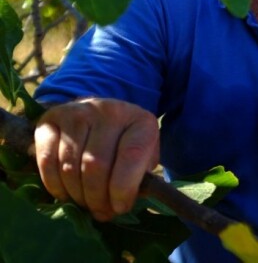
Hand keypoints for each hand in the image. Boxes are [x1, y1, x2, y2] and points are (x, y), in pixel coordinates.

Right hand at [33, 98, 159, 220]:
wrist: (101, 115)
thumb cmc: (126, 143)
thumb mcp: (145, 156)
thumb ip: (139, 179)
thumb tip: (119, 205)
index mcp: (140, 121)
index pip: (132, 156)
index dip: (123, 189)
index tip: (119, 208)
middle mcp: (109, 111)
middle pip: (95, 165)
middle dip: (96, 198)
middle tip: (100, 213)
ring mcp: (77, 112)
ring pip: (70, 166)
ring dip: (76, 195)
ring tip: (85, 205)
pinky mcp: (50, 120)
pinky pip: (46, 160)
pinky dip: (54, 185)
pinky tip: (65, 194)